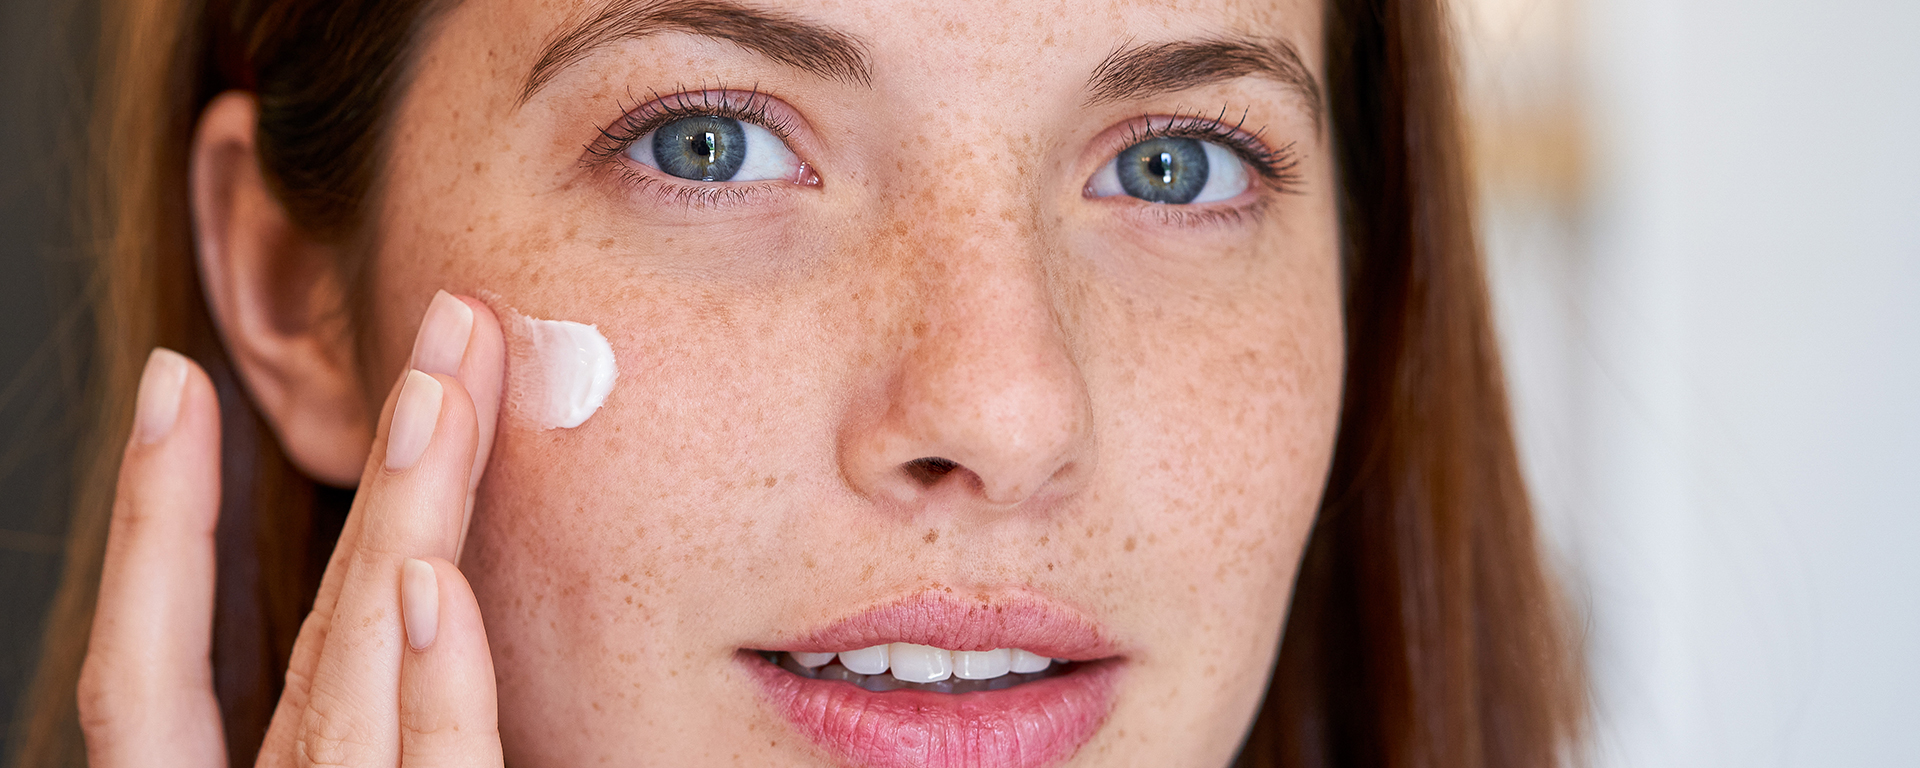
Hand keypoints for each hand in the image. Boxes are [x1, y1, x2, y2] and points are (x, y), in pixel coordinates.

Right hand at [77, 290, 508, 766]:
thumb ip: (398, 736)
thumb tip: (439, 610)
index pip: (156, 673)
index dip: (157, 527)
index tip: (177, 381)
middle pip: (312, 639)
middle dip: (376, 474)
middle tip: (452, 325)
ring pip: (352, 682)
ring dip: (399, 529)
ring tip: (438, 398)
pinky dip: (437, 687)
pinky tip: (431, 580)